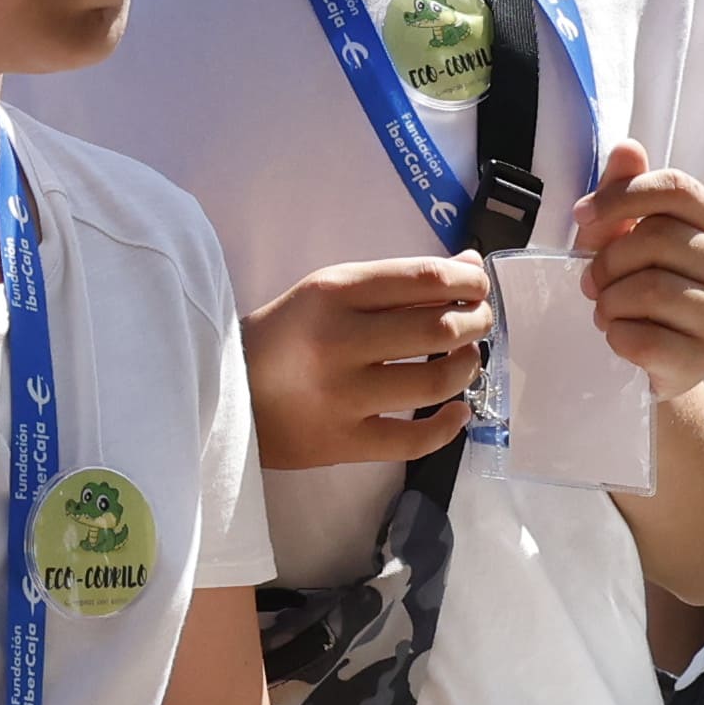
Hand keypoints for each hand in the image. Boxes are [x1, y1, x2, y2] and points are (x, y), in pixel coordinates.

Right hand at [243, 253, 494, 466]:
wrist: (223, 394)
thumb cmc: (284, 336)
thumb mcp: (327, 292)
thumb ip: (395, 281)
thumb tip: (468, 263)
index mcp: (333, 292)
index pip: (423, 277)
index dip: (469, 280)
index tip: (479, 286)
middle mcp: (338, 340)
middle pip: (439, 327)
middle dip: (476, 321)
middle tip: (480, 323)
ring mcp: (341, 395)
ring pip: (435, 381)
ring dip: (467, 367)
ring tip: (466, 360)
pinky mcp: (342, 441)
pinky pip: (414, 440)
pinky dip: (448, 426)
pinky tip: (456, 411)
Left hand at [565, 145, 703, 388]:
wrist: (654, 363)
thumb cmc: (638, 290)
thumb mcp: (624, 237)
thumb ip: (624, 192)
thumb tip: (628, 148)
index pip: (676, 187)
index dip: (622, 196)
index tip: (582, 216)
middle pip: (657, 238)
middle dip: (607, 261)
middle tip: (592, 282)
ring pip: (650, 289)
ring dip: (609, 302)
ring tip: (607, 311)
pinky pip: (644, 339)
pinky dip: (616, 336)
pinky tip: (618, 337)